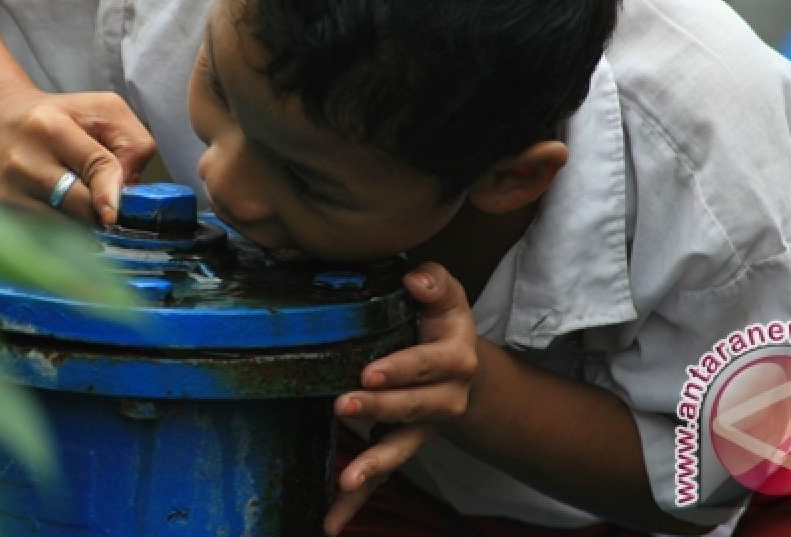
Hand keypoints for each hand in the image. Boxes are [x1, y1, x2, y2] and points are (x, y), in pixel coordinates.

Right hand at [0, 82, 155, 224]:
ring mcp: (8, 192)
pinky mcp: (0, 213)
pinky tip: (67, 218)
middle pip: (80, 206)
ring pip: (64, 228)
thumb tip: (131, 187)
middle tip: (109, 204)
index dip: (113, 193)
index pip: (96, 166)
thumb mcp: (102, 110)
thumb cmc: (55, 116)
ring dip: (85, 225)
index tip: (116, 213)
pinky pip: (44, 238)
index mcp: (51, 128)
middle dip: (102, 210)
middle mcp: (24, 161)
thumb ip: (131, 142)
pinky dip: (64, 234)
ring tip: (85, 206)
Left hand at [323, 262, 477, 534]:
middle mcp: (445, 400)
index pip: (428, 363)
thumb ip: (434, 281)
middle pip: (412, 407)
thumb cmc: (440, 322)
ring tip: (347, 479)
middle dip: (379, 409)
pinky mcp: (401, 447)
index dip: (402, 369)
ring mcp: (423, 430)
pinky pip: (379, 478)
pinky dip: (355, 502)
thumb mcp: (445, 297)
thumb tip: (416, 278)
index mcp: (455, 360)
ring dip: (372, 466)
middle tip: (344, 405)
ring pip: (399, 450)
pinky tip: (331, 523)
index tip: (370, 372)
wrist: (459, 368)